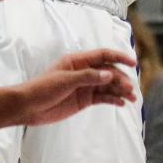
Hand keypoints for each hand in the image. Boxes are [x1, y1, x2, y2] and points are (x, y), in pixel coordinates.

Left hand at [15, 49, 137, 125]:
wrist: (30, 107)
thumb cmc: (43, 88)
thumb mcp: (65, 80)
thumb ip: (88, 77)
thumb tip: (109, 74)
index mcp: (77, 61)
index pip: (103, 55)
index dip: (119, 57)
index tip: (133, 63)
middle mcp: (83, 71)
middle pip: (108, 71)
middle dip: (121, 78)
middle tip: (130, 89)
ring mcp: (84, 86)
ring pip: (108, 85)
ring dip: (120, 90)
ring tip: (132, 98)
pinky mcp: (84, 99)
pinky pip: (102, 98)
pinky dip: (113, 100)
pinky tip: (122, 103)